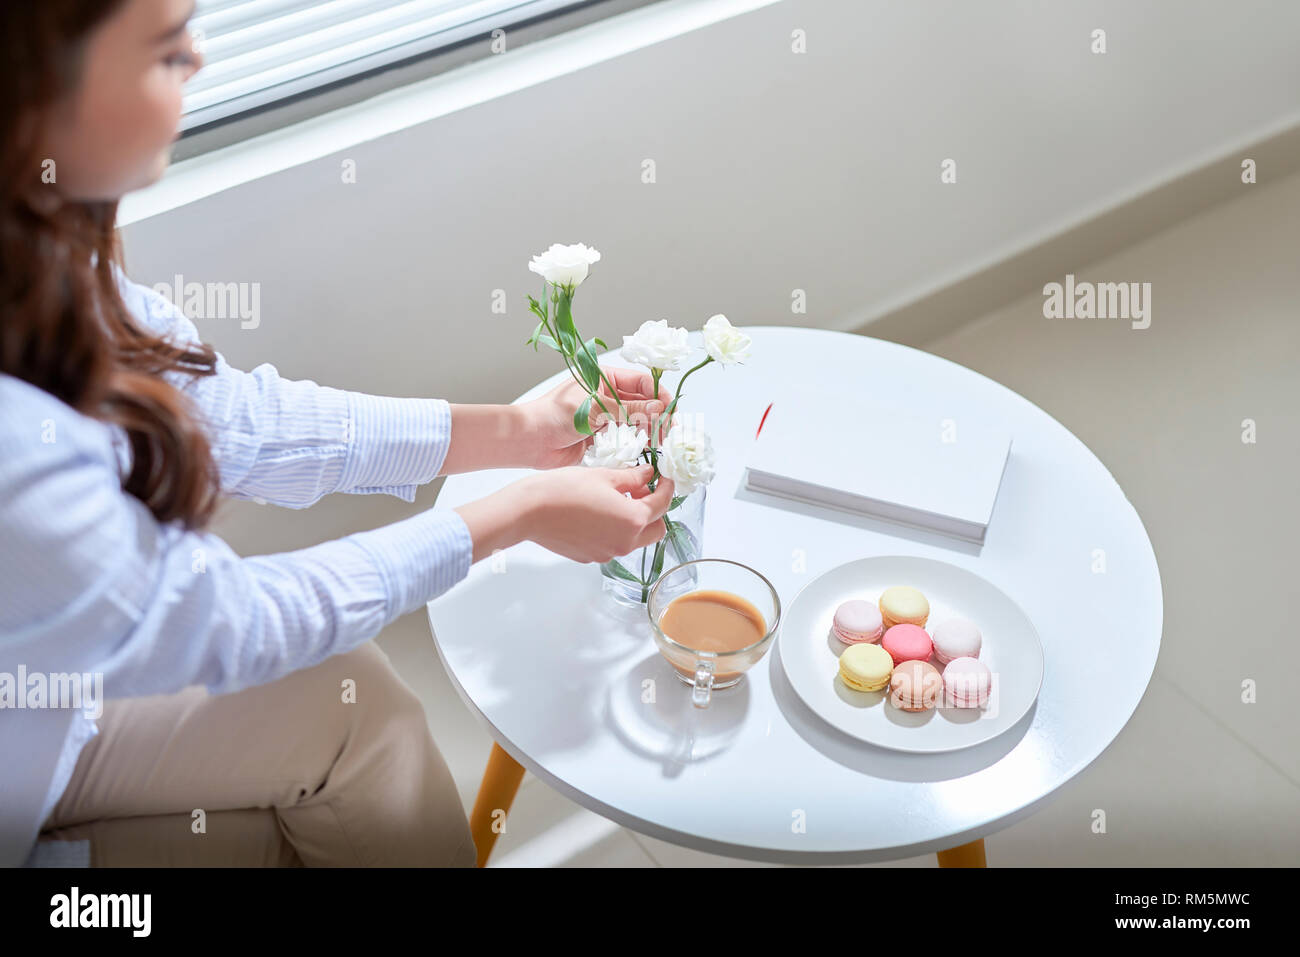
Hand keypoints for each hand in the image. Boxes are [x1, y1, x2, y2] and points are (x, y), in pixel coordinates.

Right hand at [515, 464, 675, 563]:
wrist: (528, 511)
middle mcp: (624, 542)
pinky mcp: (590, 557)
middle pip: (656, 530)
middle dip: (654, 511)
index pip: (663, 504)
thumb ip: (632, 477)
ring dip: (633, 521)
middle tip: (640, 490)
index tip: (664, 478)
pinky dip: (613, 530)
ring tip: (615, 499)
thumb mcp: (604, 476)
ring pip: (634, 539)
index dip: (667, 488)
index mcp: (633, 519)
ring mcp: (607, 553)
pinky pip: (612, 544)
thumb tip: (647, 474)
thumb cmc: (563, 490)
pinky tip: (596, 513)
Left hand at [519, 367, 673, 469]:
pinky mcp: (602, 438)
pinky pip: (625, 440)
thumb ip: (629, 409)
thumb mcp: (596, 408)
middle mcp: (608, 397)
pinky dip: (635, 444)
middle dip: (657, 415)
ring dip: (648, 431)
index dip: (658, 394)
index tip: (670, 410)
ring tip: (659, 442)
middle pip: (642, 403)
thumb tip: (659, 408)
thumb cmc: (555, 415)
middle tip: (668, 431)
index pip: (641, 382)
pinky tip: (643, 450)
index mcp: (605, 379)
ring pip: (636, 422)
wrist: (529, 441)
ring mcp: (605, 418)